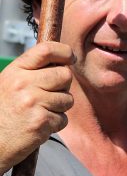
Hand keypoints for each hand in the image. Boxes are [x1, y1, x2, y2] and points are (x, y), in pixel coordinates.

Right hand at [0, 42, 74, 174]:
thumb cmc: (3, 112)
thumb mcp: (10, 82)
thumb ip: (33, 70)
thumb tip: (63, 61)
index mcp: (16, 71)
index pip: (47, 50)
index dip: (65, 52)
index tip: (71, 58)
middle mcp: (24, 83)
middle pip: (65, 74)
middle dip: (64, 86)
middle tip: (50, 95)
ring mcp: (33, 102)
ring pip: (68, 99)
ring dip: (60, 107)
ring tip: (41, 112)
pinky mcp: (40, 122)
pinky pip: (63, 119)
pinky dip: (55, 124)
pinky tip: (39, 125)